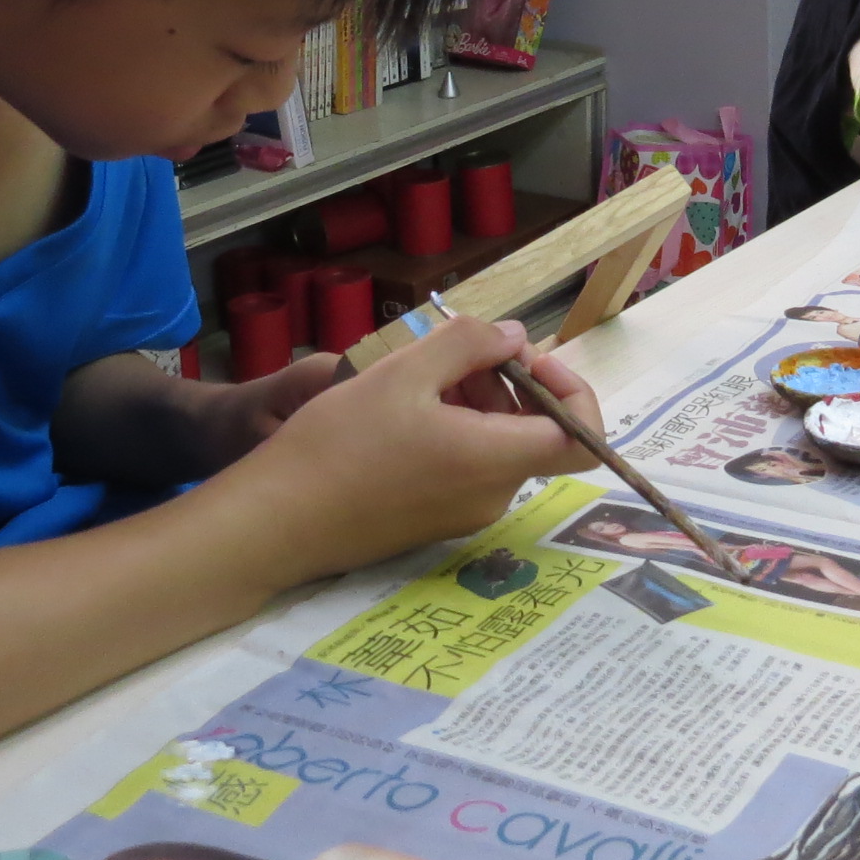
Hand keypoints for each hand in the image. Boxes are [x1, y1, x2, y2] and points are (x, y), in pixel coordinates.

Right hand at [206, 314, 602, 586]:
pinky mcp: (432, 521)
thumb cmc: (338, 443)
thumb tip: (516, 338)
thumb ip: (469, 344)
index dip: (573, 393)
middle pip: (534, 434)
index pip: (583, 441)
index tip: (527, 359)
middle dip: (510, 384)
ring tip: (424, 374)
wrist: (276, 521)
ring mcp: (462, 514)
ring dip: (479, 403)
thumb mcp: (403, 373)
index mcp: (494, 462)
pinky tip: (405, 409)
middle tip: (460, 352)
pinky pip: (468, 468)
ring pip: (497, 447)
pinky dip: (456, 430)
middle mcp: (491, 496)